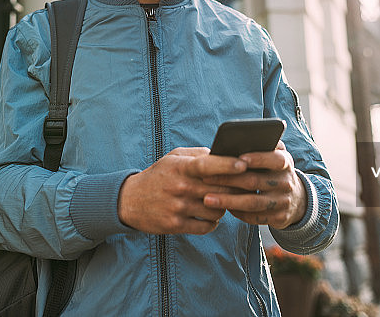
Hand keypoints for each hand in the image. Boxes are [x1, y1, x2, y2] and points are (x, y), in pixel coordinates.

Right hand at [118, 147, 247, 234]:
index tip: (243, 165)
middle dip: (237, 188)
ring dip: (225, 207)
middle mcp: (179, 187)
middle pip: (218, 189)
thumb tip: (225, 154)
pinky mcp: (175, 225)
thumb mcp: (173, 158)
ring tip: (225, 201)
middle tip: (250, 186)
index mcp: (180, 167)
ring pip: (216, 210)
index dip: (227, 165)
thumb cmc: (158, 175)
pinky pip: (206, 226)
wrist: (129, 201)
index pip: (206, 165)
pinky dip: (213, 222)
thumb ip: (198, 155)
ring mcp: (178, 208)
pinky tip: (211, 215)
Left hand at [201, 141, 306, 228]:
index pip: (275, 159)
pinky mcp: (279, 218)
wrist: (296, 199)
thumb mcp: (274, 155)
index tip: (238, 158)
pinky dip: (237, 213)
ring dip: (228, 201)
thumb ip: (261, 146)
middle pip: (255, 181)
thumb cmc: (273, 170)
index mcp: (285, 162)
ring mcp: (283, 202)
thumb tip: (235, 140)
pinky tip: (222, 208)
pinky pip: (254, 217)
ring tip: (207, 199)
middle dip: (228, 180)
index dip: (258, 159)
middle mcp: (286, 182)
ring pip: (252, 203)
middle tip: (206, 178)